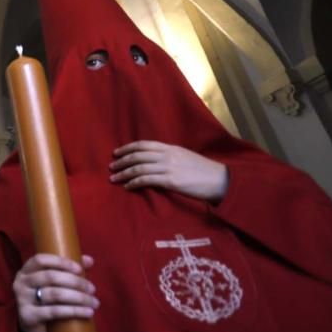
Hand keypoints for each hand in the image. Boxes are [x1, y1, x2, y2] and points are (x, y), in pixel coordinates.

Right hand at [13, 254, 98, 331]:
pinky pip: (54, 311)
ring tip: (94, 302)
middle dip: (76, 282)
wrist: (37, 330)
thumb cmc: (48, 302)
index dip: (61, 262)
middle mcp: (21, 283)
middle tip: (92, 289)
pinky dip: (74, 311)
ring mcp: (22, 300)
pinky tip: (87, 313)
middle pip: (50, 277)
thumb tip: (89, 260)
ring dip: (78, 297)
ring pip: (54, 294)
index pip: (40, 260)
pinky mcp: (28, 317)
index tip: (80, 269)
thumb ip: (70, 270)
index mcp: (26, 271)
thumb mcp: (57, 284)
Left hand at [110, 141, 228, 201]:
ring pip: (139, 168)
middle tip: (111, 167)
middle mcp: (168, 155)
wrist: (220, 180)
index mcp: (171, 148)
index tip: (116, 153)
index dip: (127, 148)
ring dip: (123, 174)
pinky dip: (133, 183)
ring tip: (114, 179)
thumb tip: (153, 161)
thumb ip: (169, 157)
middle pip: (137, 156)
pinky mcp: (171, 180)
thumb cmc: (203, 171)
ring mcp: (169, 167)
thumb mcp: (185, 157)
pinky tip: (127, 186)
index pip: (143, 145)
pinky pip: (146, 180)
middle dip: (121, 161)